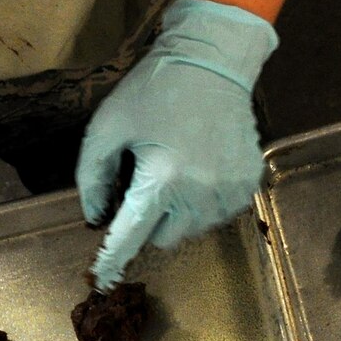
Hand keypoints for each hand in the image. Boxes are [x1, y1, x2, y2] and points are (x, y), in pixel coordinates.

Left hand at [78, 0, 278, 289]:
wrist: (214, 60)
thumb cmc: (156, 88)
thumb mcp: (108, 124)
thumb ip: (92, 174)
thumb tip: (96, 215)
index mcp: (162, 179)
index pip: (131, 235)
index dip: (113, 258)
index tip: (101, 279)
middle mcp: (199, 194)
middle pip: (164, 237)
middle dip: (151, 220)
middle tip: (148, 184)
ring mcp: (229, 192)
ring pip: (193, 228)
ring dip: (179, 212)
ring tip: (177, 170)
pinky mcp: (247, 184)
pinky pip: (218, 212)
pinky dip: (204, 201)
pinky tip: (201, 167)